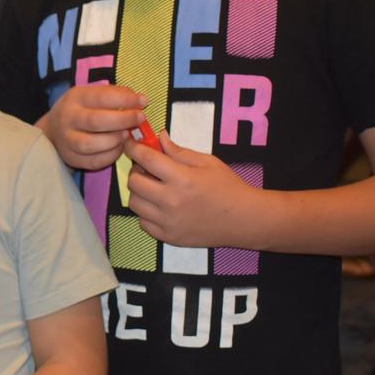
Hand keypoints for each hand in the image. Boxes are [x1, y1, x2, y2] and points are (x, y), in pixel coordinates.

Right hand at [40, 84, 147, 169]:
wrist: (53, 129)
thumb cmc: (81, 109)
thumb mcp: (92, 94)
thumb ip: (115, 94)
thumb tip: (140, 100)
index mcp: (75, 98)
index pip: (101, 97)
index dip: (125, 99)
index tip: (143, 101)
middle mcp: (68, 118)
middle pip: (95, 121)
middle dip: (123, 120)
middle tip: (140, 119)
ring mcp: (67, 140)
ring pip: (91, 144)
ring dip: (114, 140)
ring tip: (126, 135)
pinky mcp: (71, 158)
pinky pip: (93, 161)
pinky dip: (110, 156)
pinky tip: (119, 148)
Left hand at [124, 131, 258, 247]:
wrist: (244, 220)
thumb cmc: (227, 187)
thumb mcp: (207, 162)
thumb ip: (178, 151)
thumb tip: (158, 138)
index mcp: (181, 178)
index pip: (146, 159)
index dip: (132, 147)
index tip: (129, 143)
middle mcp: (170, 201)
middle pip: (134, 182)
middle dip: (137, 170)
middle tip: (147, 168)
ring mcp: (167, 222)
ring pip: (134, 203)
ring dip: (139, 192)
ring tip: (153, 188)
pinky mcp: (168, 237)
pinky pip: (142, 222)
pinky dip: (146, 213)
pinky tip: (159, 206)